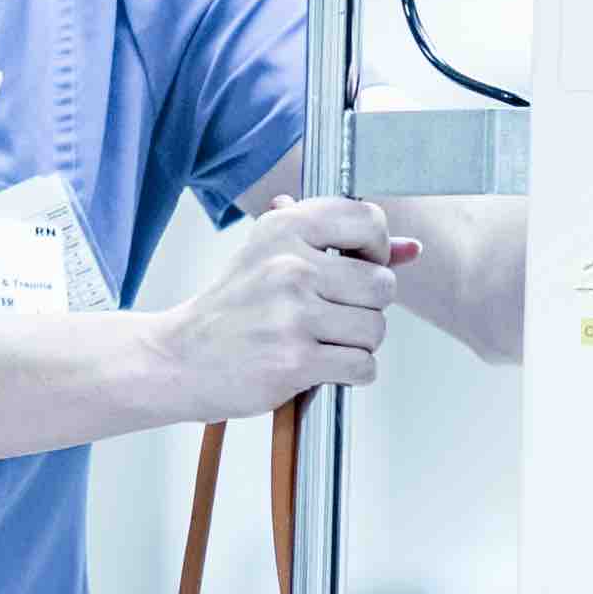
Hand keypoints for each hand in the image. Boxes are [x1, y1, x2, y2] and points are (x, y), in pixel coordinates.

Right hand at [167, 197, 407, 410]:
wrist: (178, 358)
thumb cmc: (233, 309)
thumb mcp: (275, 257)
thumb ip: (345, 248)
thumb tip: (414, 249)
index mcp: (284, 228)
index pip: (368, 220)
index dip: (377, 250)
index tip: (360, 266)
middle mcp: (289, 266)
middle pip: (382, 285)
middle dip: (367, 308)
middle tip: (333, 316)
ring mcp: (292, 315)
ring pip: (376, 329)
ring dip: (358, 344)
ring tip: (321, 342)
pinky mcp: (294, 362)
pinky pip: (362, 366)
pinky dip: (352, 373)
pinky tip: (321, 366)